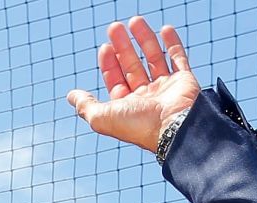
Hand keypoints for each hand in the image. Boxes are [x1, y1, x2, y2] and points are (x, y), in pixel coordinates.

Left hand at [67, 16, 199, 153]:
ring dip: (145, 39)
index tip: (105, 46)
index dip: (109, 63)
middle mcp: (147, 97)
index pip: (116, 80)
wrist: (174, 127)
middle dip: (123, 46)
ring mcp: (166, 88)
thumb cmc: (138, 125)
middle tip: (115, 27)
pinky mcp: (184, 80)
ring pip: (154, 59)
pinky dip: (172, 44)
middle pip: (132, 66)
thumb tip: (71, 96)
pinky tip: (165, 29)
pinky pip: (179, 58)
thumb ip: (86, 106)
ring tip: (135, 20)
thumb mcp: (102, 117)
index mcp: (128, 106)